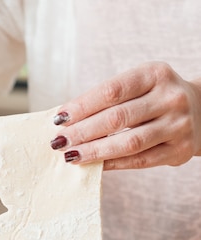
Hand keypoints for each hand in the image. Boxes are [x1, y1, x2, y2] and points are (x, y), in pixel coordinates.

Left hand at [51, 61, 200, 169]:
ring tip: (71, 155)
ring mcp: (179, 125)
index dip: (82, 106)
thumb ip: (107, 98)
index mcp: (155, 74)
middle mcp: (171, 98)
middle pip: (118, 118)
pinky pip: (141, 160)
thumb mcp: (138, 85)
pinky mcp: (180, 150)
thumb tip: (65, 119)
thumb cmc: (154, 97)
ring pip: (129, 142)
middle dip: (83, 131)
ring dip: (95, 151)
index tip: (59, 118)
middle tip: (59, 141)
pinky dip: (113, 163)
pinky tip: (94, 165)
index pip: (111, 91)